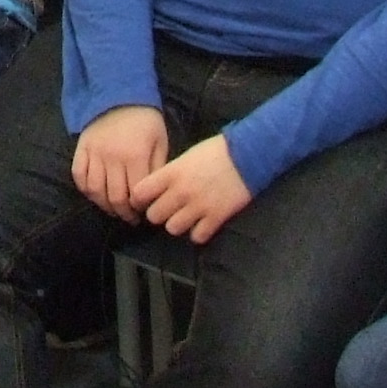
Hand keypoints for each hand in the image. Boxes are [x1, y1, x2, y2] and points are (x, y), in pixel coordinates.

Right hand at [73, 106, 170, 218]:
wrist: (120, 95)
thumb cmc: (145, 121)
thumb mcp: (160, 142)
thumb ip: (157, 169)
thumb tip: (155, 194)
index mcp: (135, 156)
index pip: (136, 194)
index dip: (139, 208)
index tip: (144, 214)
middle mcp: (112, 157)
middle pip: (115, 197)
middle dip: (124, 213)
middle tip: (130, 218)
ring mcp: (94, 153)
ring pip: (95, 191)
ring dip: (105, 206)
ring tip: (114, 210)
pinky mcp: (81, 149)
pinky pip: (79, 176)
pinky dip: (86, 190)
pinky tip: (96, 195)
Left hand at [132, 133, 252, 244]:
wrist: (247, 155)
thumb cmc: (215, 151)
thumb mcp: (186, 157)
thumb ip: (170, 173)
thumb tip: (157, 188)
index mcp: (171, 173)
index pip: (139, 193)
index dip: (139, 199)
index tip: (143, 200)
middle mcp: (181, 192)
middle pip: (153, 216)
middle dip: (158, 213)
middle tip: (167, 209)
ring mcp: (198, 207)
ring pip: (172, 229)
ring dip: (177, 224)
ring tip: (185, 217)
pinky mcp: (216, 218)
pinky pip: (197, 236)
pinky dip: (198, 233)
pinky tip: (201, 223)